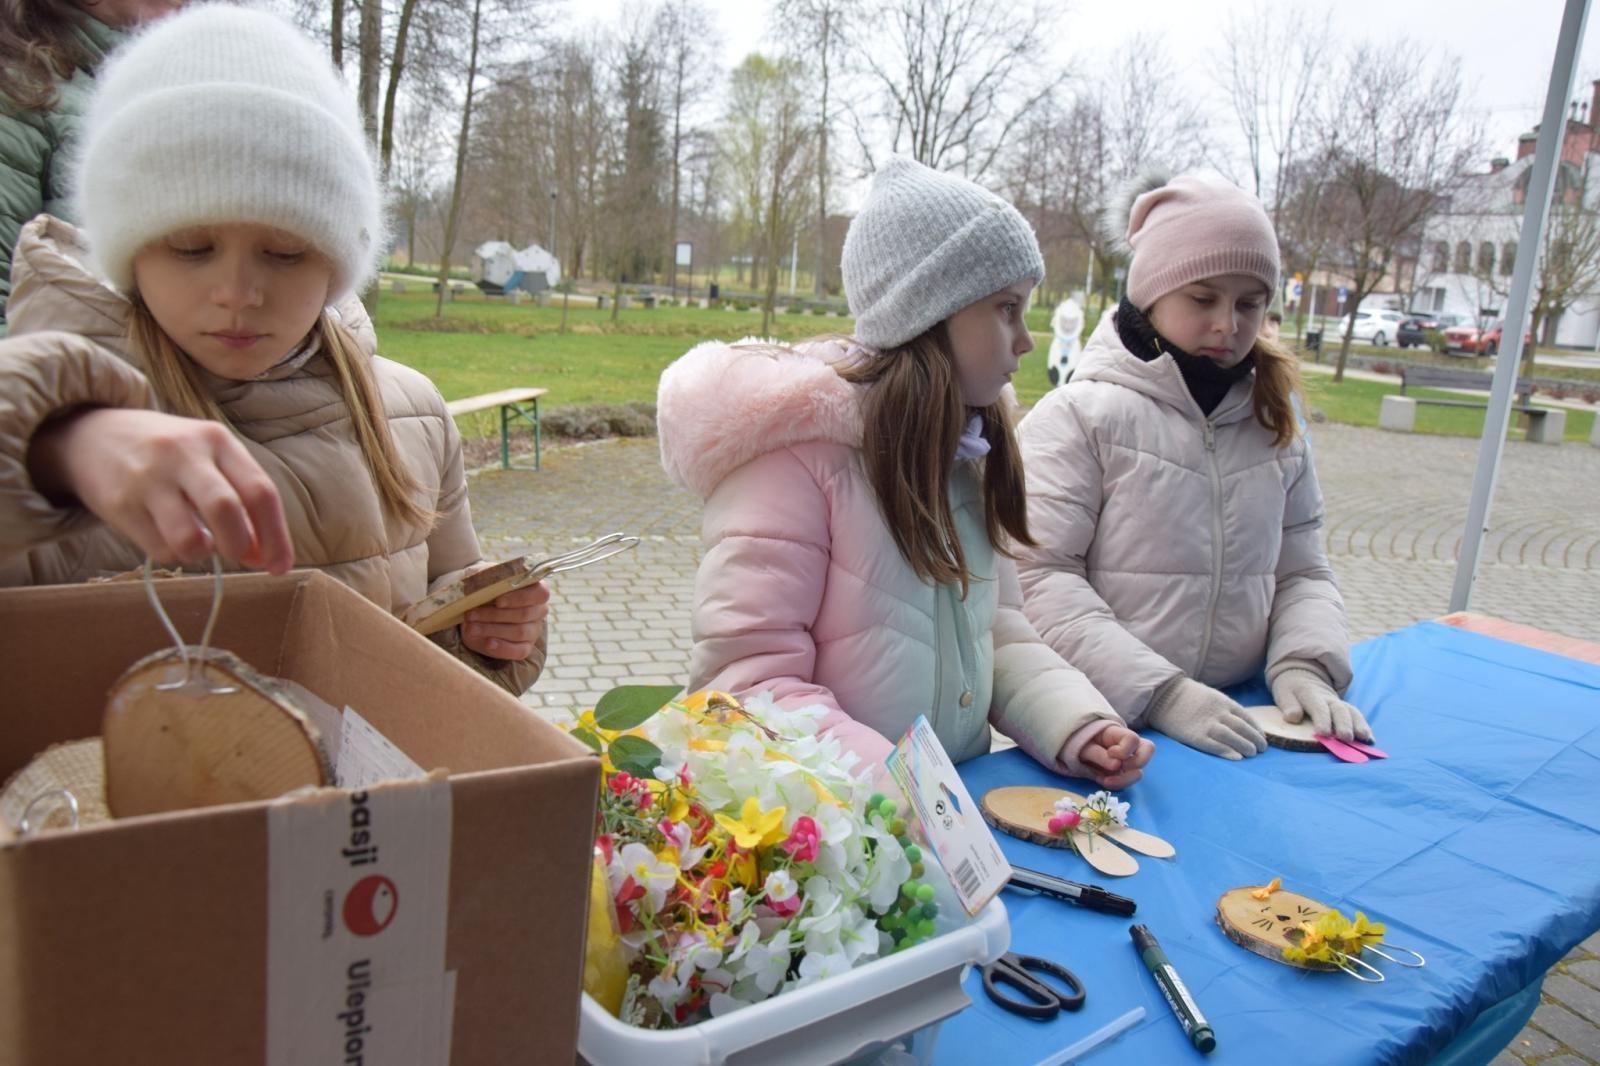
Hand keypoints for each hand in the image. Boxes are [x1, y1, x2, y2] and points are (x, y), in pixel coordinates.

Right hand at [27, 407, 291, 572]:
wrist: (91, 436)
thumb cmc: (169, 454)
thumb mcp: (209, 456)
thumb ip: (241, 497)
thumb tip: (262, 556)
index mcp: (216, 440)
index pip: (260, 491)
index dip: (276, 536)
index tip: (280, 567)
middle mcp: (183, 454)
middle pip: (226, 510)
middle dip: (241, 546)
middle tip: (241, 557)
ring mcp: (148, 479)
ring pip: (190, 539)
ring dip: (203, 554)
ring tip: (198, 542)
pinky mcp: (119, 504)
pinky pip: (160, 549)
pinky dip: (174, 554)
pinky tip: (168, 535)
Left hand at [461, 580, 548, 659]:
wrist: (475, 608)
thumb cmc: (484, 589)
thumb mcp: (485, 578)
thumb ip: (487, 577)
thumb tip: (480, 582)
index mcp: (535, 589)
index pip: (539, 593)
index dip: (520, 598)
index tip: (498, 601)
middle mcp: (539, 610)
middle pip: (524, 614)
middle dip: (495, 615)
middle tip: (471, 615)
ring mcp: (534, 630)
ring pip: (519, 632)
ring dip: (492, 630)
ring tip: (471, 628)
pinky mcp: (525, 647)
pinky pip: (519, 651)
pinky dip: (503, 648)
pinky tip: (488, 643)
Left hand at [1078, 723, 1154, 788]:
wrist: (1076, 749)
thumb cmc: (1081, 742)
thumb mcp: (1084, 745)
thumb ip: (1098, 753)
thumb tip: (1116, 765)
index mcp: (1118, 734)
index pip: (1133, 739)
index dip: (1125, 749)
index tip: (1110, 753)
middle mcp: (1129, 747)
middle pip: (1149, 749)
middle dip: (1136, 763)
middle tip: (1117, 767)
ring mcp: (1128, 761)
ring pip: (1139, 771)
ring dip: (1123, 780)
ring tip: (1105, 780)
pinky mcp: (1124, 774)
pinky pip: (1128, 782)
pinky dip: (1117, 785)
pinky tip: (1103, 781)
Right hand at [1145, 677, 1266, 760]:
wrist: (1163, 695)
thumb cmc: (1187, 697)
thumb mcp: (1210, 695)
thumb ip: (1225, 707)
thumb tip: (1241, 721)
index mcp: (1222, 702)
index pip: (1246, 717)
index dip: (1256, 729)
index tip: (1262, 737)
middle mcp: (1218, 713)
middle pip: (1242, 728)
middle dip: (1255, 739)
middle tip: (1262, 749)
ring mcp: (1206, 725)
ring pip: (1232, 737)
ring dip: (1245, 747)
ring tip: (1252, 754)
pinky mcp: (1195, 736)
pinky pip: (1215, 746)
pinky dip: (1228, 752)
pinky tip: (1237, 758)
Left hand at [1271, 669, 1371, 741]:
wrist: (1303, 676)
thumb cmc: (1291, 689)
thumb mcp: (1284, 694)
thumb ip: (1288, 705)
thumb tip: (1292, 717)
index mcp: (1310, 694)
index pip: (1318, 706)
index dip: (1322, 719)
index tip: (1323, 734)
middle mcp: (1328, 698)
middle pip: (1339, 710)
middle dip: (1344, 724)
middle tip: (1346, 738)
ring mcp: (1338, 702)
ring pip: (1351, 712)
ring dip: (1359, 725)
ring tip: (1364, 739)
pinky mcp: (1345, 708)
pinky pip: (1356, 715)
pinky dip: (1364, 726)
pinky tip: (1370, 739)